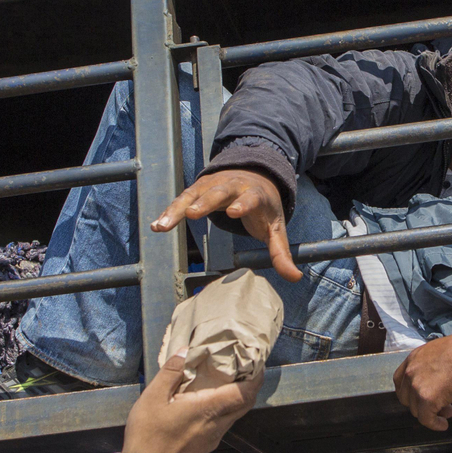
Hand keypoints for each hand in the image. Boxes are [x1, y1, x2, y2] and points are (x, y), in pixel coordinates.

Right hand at [120, 351, 262, 452]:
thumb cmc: (148, 435)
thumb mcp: (153, 397)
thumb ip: (171, 372)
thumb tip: (184, 351)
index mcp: (208, 409)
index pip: (245, 392)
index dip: (255, 376)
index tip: (255, 362)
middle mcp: (217, 425)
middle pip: (245, 403)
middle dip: (249, 385)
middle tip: (243, 368)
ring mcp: (213, 438)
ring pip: (235, 414)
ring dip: (236, 398)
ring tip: (226, 382)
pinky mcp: (206, 446)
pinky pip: (223, 424)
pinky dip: (224, 410)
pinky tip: (209, 403)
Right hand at [153, 170, 299, 280]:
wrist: (254, 175)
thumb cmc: (264, 207)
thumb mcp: (276, 228)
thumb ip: (281, 253)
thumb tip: (294, 277)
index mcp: (255, 194)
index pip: (250, 198)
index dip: (242, 204)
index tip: (233, 212)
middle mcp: (232, 186)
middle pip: (218, 193)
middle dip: (205, 202)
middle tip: (192, 214)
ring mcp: (213, 185)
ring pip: (194, 195)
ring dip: (178, 209)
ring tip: (163, 225)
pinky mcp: (198, 188)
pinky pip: (182, 199)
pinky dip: (169, 211)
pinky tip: (157, 226)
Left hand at [394, 330, 451, 430]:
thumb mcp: (441, 353)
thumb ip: (432, 366)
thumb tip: (437, 381)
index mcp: (414, 358)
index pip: (400, 380)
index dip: (410, 392)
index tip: (421, 396)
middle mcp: (411, 371)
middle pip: (406, 397)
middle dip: (421, 403)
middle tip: (439, 404)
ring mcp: (417, 385)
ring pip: (416, 409)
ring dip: (431, 413)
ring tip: (448, 411)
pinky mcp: (427, 398)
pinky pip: (426, 419)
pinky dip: (435, 424)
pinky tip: (443, 424)